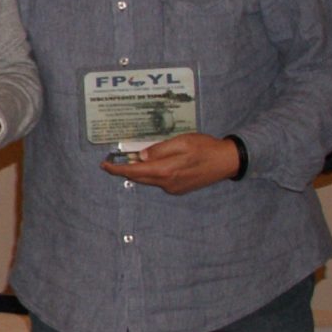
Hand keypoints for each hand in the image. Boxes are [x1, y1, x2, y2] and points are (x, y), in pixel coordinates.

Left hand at [102, 132, 239, 194]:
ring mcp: (173, 188)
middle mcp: (167, 183)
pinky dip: (153, 173)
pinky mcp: (179, 189)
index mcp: (166, 170)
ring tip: (134, 160)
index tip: (104, 165)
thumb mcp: (182, 142)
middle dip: (125, 170)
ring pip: (149, 180)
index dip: (117, 169)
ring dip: (140, 171)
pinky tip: (155, 164)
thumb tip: (141, 156)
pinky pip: (159, 181)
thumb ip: (159, 149)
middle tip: (113, 161)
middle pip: (139, 178)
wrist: (227, 161)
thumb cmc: (206, 148)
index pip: (134, 172)